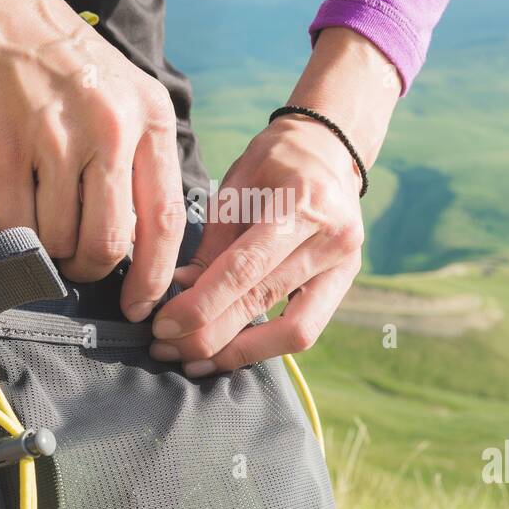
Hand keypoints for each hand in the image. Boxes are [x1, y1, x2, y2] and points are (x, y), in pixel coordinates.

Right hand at [0, 0, 183, 320]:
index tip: (141, 303)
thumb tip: (143, 231)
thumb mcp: (121, 87)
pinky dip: (16, 238)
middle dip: (96, 271)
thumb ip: (138, 151)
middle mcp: (110, 130)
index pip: (166, 220)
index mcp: (148, 119)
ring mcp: (56, 139)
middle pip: (114, 242)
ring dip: (52, 251)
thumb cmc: (53, 46)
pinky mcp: (3, 147)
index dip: (155, 274)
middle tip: (80, 269)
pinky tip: (13, 223)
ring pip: (63, 239)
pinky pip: (17, 223)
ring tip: (43, 232)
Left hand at [150, 27, 399, 373]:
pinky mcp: (345, 284)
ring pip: (293, 332)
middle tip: (166, 347)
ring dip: (238, 353)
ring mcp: (346, 265)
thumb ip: (210, 245)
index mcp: (301, 203)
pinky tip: (227, 351)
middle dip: (209, 335)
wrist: (329, 148)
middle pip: (263, 303)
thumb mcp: (235, 188)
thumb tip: (179, 295)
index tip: (162, 327)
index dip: (199, 305)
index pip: (243, 269)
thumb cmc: (274, 160)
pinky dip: (263, 345)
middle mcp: (332, 238)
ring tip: (194, 360)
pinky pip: (305, 330)